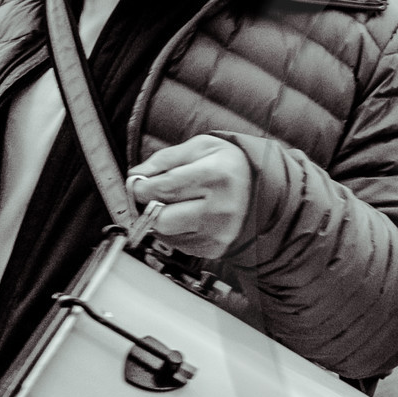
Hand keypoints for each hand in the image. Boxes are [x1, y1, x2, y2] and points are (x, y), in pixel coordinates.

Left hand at [127, 134, 251, 257]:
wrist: (260, 189)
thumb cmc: (229, 166)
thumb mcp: (200, 148)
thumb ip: (164, 159)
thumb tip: (136, 176)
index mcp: (215, 176)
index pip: (161, 189)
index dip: (141, 188)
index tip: (139, 185)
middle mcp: (220, 207)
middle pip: (161, 218)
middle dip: (150, 206)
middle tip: (154, 197)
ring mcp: (219, 232)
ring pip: (166, 234)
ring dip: (163, 220)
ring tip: (177, 205)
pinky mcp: (216, 248)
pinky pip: (179, 244)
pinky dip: (177, 232)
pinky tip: (190, 218)